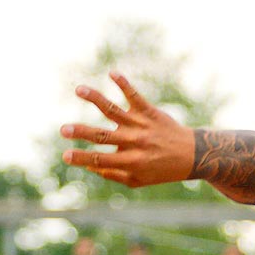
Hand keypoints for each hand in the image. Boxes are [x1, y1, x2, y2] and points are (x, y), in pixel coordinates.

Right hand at [62, 73, 197, 187]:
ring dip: (95, 98)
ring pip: (114, 110)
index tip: (65, 155)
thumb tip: (89, 165)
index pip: (100, 159)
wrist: (190, 155)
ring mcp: (141, 125)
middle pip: (103, 136)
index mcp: (130, 162)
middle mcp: (135, 143)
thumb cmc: (160, 170)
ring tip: (79, 90)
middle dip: (81, 132)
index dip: (81, 158)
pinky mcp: (150, 112)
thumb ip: (112, 174)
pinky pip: (135, 96)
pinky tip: (112, 73)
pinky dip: (124, 84)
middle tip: (63, 129)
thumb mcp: (137, 180)